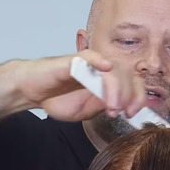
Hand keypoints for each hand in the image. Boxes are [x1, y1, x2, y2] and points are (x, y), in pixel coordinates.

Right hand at [16, 49, 146, 121]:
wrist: (30, 92)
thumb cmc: (56, 98)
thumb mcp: (86, 110)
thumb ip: (104, 106)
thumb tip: (123, 107)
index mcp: (107, 82)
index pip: (133, 83)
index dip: (138, 97)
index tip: (132, 114)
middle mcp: (101, 70)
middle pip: (128, 75)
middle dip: (130, 95)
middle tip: (121, 112)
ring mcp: (89, 64)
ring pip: (113, 69)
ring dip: (116, 88)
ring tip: (111, 106)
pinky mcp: (73, 60)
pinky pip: (90, 55)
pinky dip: (100, 60)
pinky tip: (106, 68)